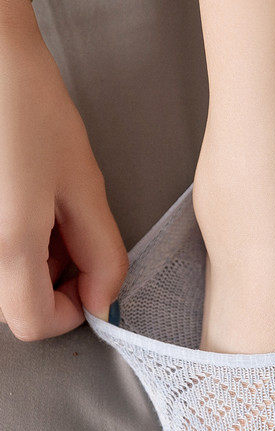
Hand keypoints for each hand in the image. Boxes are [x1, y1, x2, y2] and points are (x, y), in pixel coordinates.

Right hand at [0, 2, 126, 340]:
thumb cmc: (23, 102)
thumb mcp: (83, 185)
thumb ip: (103, 255)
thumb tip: (104, 302)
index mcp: (5, 244)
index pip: (35, 323)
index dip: (72, 309)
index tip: (90, 280)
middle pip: (15, 303)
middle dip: (53, 277)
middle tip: (67, 226)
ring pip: (1, 278)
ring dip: (32, 257)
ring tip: (42, 203)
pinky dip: (13, 238)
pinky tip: (20, 199)